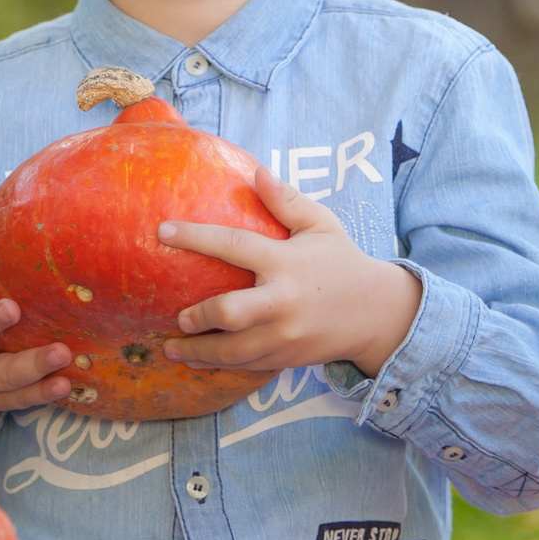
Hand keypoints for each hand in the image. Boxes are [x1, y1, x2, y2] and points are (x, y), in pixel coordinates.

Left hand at [159, 165, 422, 377]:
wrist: (376, 314)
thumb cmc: (342, 262)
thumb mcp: (322, 225)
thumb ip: (288, 201)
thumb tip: (257, 172)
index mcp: (286, 262)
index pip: (234, 246)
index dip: (195, 238)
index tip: (161, 232)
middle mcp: (283, 302)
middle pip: (231, 314)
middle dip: (199, 317)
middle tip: (178, 316)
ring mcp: (285, 336)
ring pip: (233, 352)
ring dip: (199, 352)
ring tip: (172, 348)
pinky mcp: (286, 359)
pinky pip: (245, 366)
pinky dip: (218, 365)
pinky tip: (198, 360)